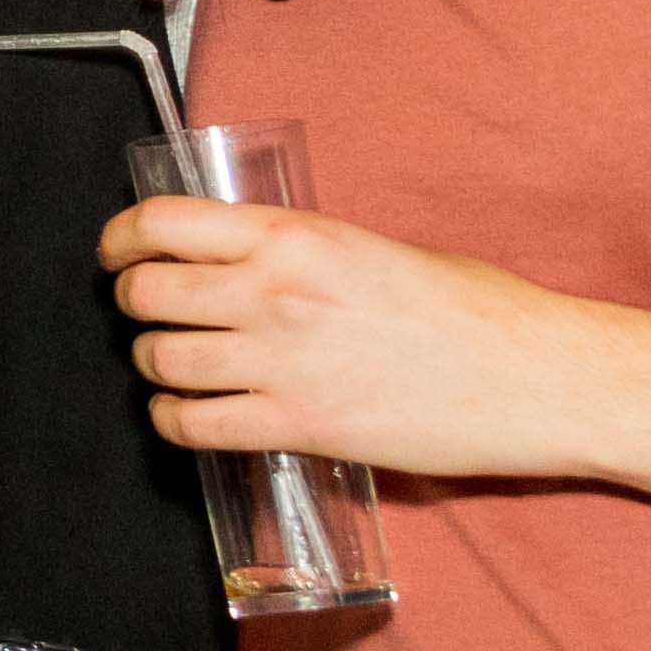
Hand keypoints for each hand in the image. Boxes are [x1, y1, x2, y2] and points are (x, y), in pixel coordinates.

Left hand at [96, 191, 638, 481]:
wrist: (532, 377)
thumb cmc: (474, 310)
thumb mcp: (374, 249)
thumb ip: (300, 253)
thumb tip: (243, 260)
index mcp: (294, 236)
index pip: (161, 224)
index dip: (121, 241)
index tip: (117, 255)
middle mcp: (274, 292)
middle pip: (145, 295)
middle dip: (134, 305)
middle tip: (149, 314)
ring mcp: (281, 362)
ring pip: (159, 360)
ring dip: (154, 365)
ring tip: (175, 366)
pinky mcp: (297, 427)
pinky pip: (193, 426)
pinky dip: (174, 422)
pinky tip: (188, 415)